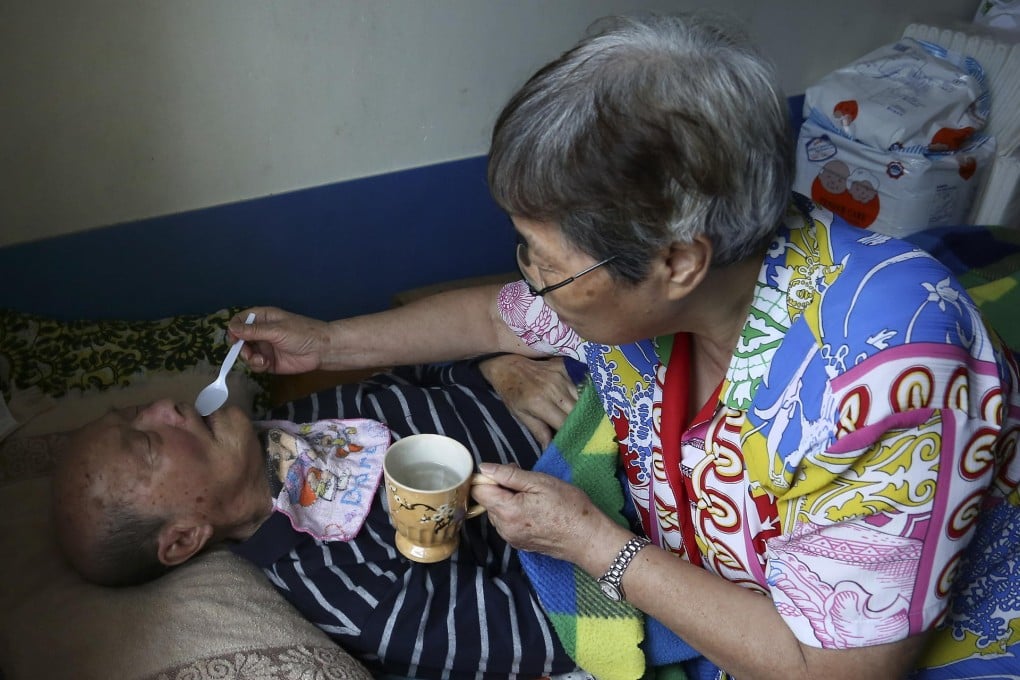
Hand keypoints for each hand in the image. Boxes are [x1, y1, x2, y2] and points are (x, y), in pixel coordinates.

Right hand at [229, 306, 328, 374]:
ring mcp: (265, 347)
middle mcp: (262, 332)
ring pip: (247, 353)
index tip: (233, 337)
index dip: (234, 328)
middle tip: (247, 352)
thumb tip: (232, 328)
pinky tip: (266, 364)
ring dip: (249, 357)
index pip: (241, 320)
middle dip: (241, 346)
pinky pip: (256, 364)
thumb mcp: (277, 330)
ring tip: (260, 359)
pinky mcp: (269, 362)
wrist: (321, 350)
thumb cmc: (302, 333)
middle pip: (240, 339)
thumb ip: (254, 331)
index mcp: (263, 318)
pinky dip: (257, 365)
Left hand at [471, 463, 613, 562]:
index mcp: (507, 511)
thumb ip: (508, 475)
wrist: (587, 538)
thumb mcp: (540, 482)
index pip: (478, 491)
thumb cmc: (569, 507)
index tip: (507, 473)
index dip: (488, 478)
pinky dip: (515, 513)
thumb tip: (484, 468)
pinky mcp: (519, 544)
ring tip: (533, 497)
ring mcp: (511, 538)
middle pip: (487, 502)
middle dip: (501, 488)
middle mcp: (504, 528)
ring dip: (508, 501)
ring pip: (497, 512)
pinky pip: (507, 524)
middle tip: (527, 482)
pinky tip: (535, 510)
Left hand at [478, 355, 578, 447]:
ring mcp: (561, 375)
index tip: (577, 441)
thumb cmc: (512, 393)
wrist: (507, 365)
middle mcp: (553, 388)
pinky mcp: (565, 366)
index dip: (573, 433)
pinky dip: (582, 393)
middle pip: (578, 410)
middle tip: (586, 432)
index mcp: (540, 402)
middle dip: (583, 422)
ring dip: (584, 407)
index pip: (565, 423)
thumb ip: (539, 432)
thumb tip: (551, 450)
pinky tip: (582, 400)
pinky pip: (581, 383)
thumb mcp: (521, 415)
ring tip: (586, 417)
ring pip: (582, 396)